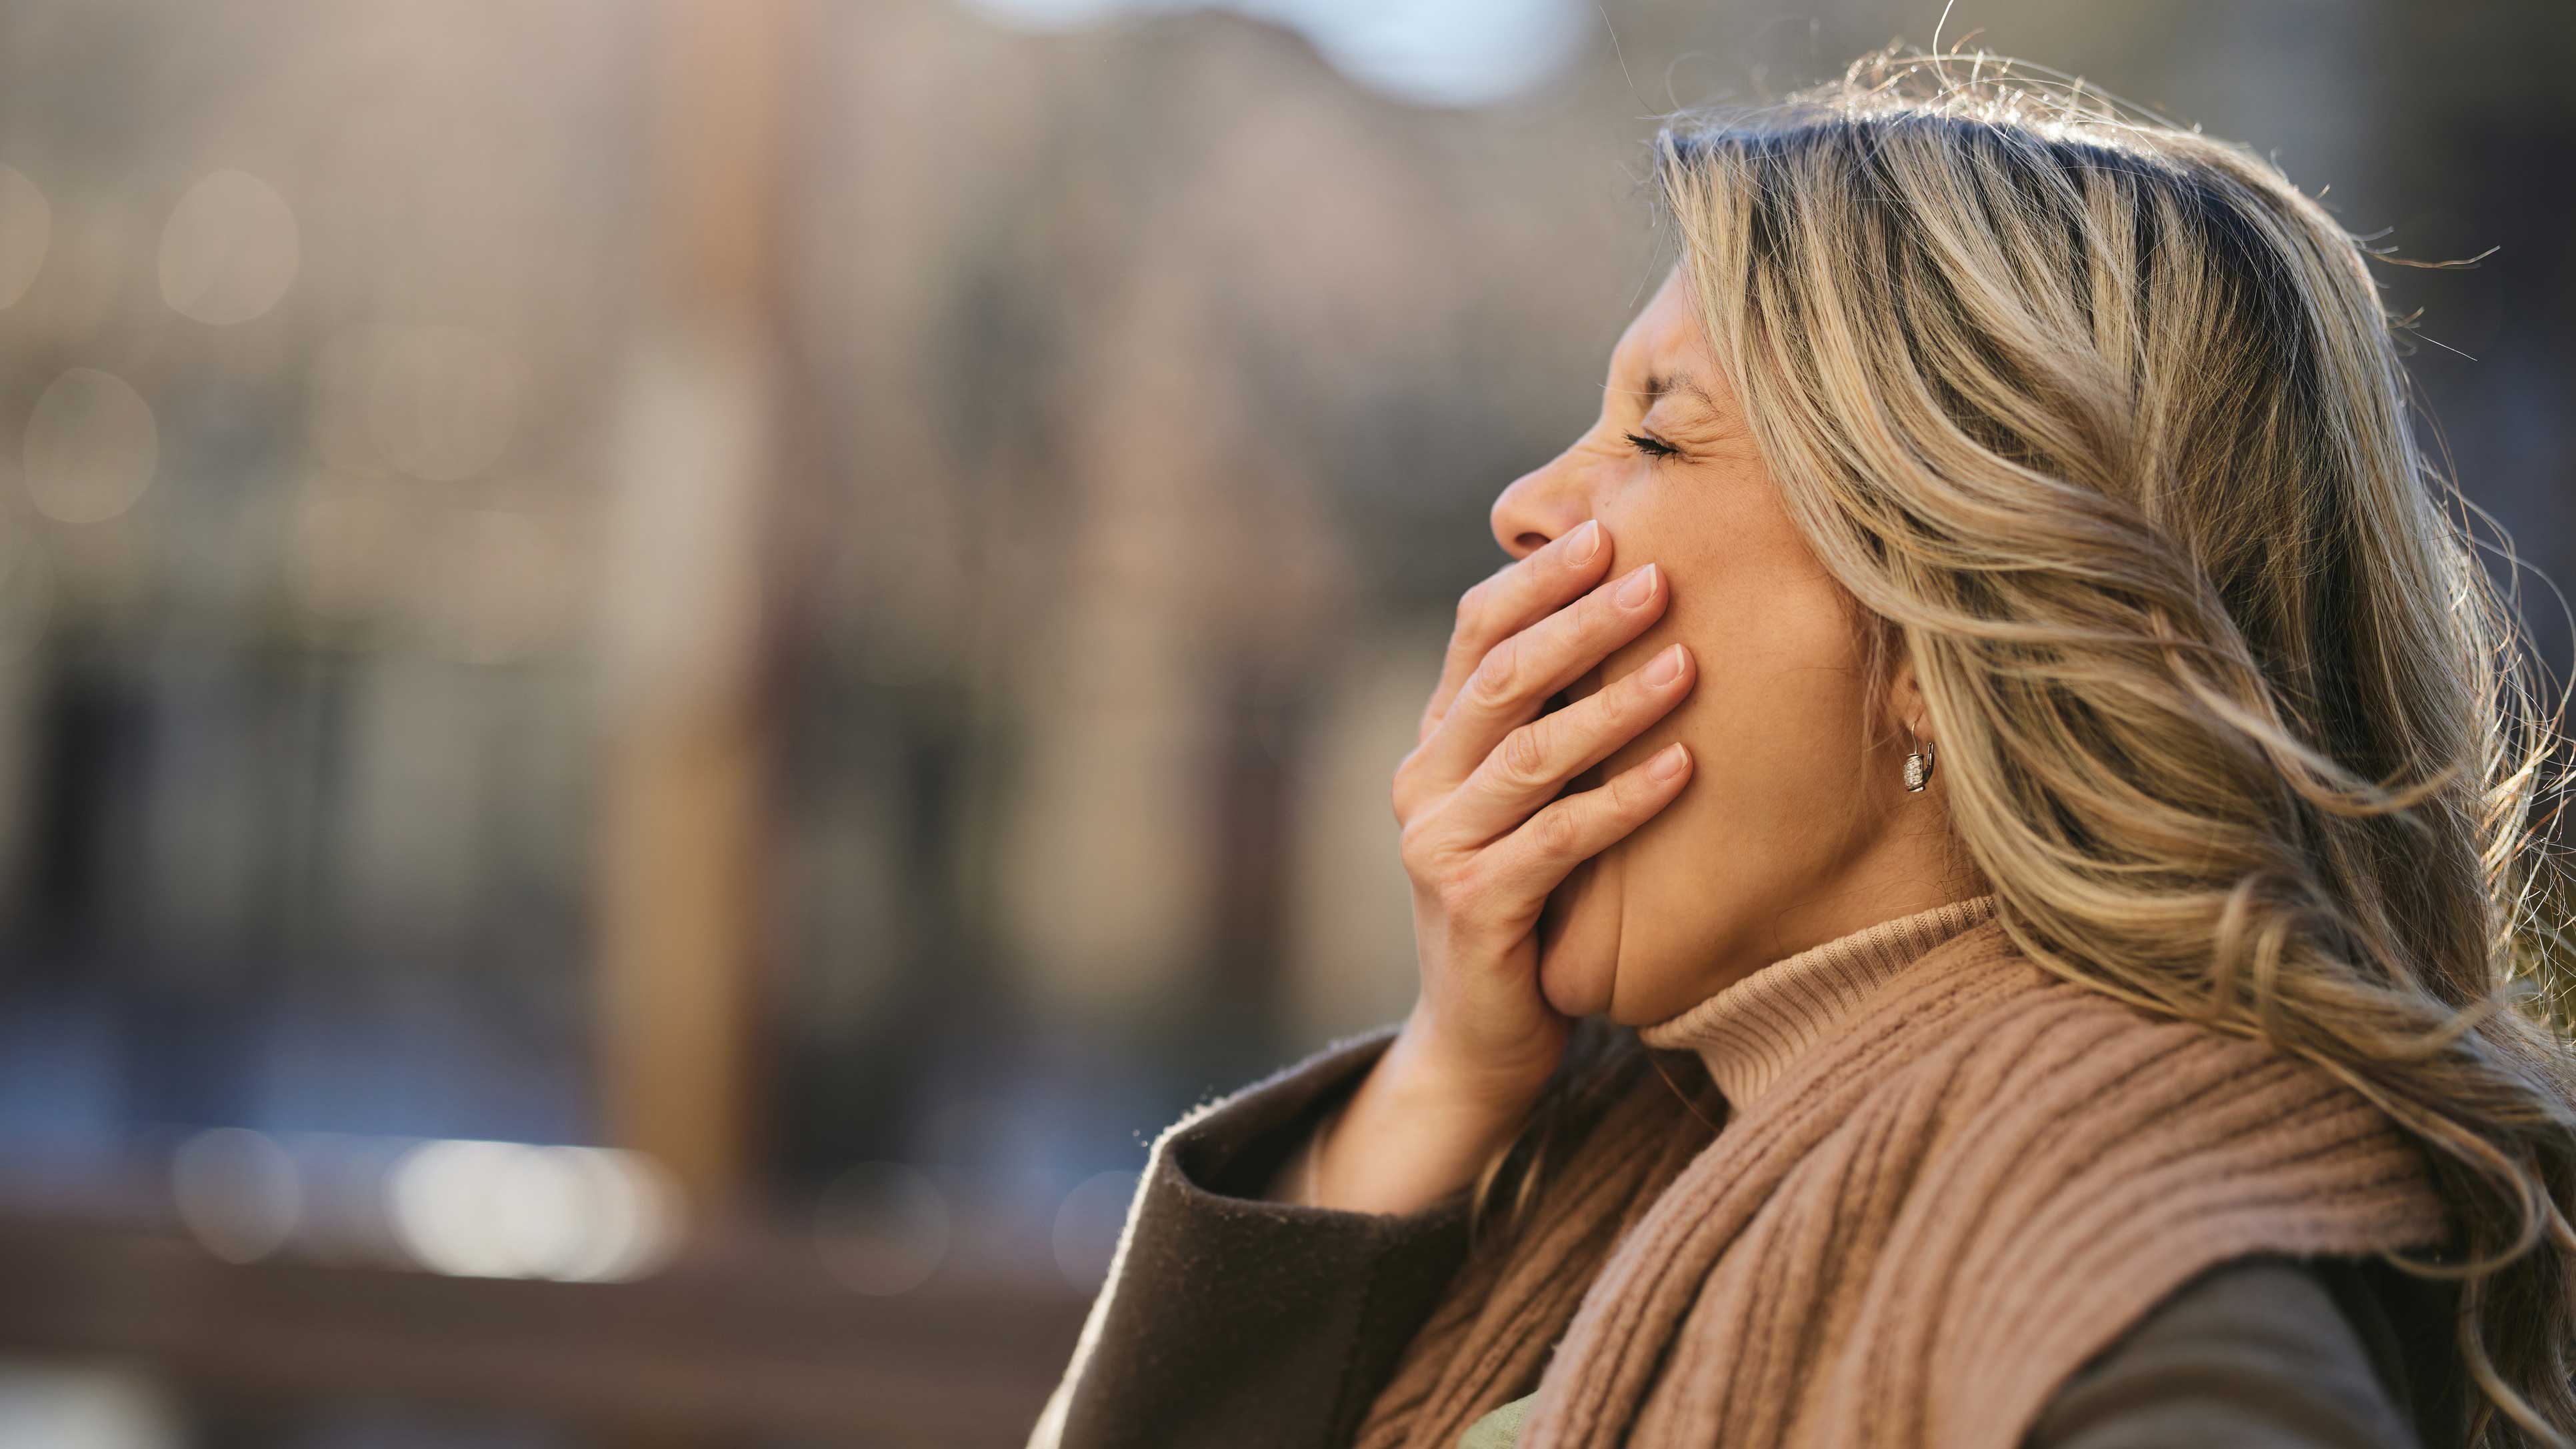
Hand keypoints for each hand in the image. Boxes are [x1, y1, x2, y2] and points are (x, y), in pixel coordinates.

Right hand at [1390, 517, 1695, 1109]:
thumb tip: (1634, 619)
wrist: (1479, 1041)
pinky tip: (1684, 764)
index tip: (1609, 531)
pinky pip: (1559, 837)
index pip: (1475, 633)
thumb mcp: (1527, 805)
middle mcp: (1422, 785)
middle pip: (1501, 677)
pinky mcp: (1476, 907)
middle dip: (1581, 618)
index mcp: (1434, 745)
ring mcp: (1440, 847)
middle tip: (1658, 574)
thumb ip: (1549, 727)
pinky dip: (1624, 798)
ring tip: (1686, 661)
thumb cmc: (1528, 907)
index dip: (1538, 579)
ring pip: (1530, 751)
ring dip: (1613, 701)